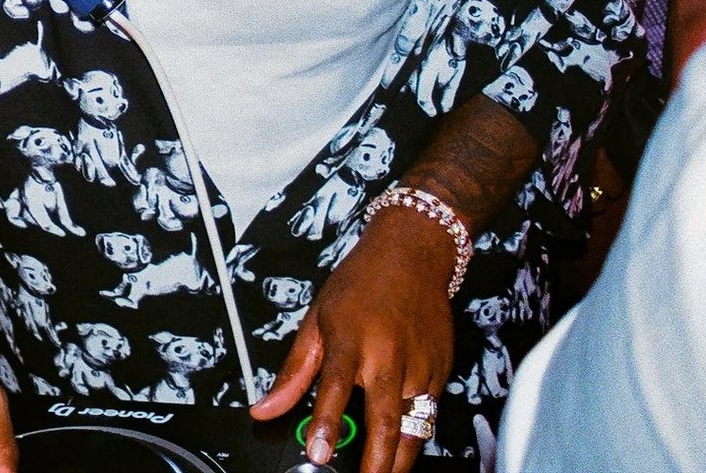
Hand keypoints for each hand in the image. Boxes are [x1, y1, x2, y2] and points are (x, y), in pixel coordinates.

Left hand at [249, 209, 454, 472]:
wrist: (412, 254)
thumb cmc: (361, 282)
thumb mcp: (315, 319)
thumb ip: (292, 371)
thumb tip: (265, 406)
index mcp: (351, 340)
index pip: (333, 390)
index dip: (324, 425)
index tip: (316, 452)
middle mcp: (388, 356)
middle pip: (384, 422)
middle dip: (376, 463)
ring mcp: (419, 366)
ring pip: (413, 427)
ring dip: (399, 458)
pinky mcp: (441, 372)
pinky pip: (428, 414)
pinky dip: (415, 435)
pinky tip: (402, 448)